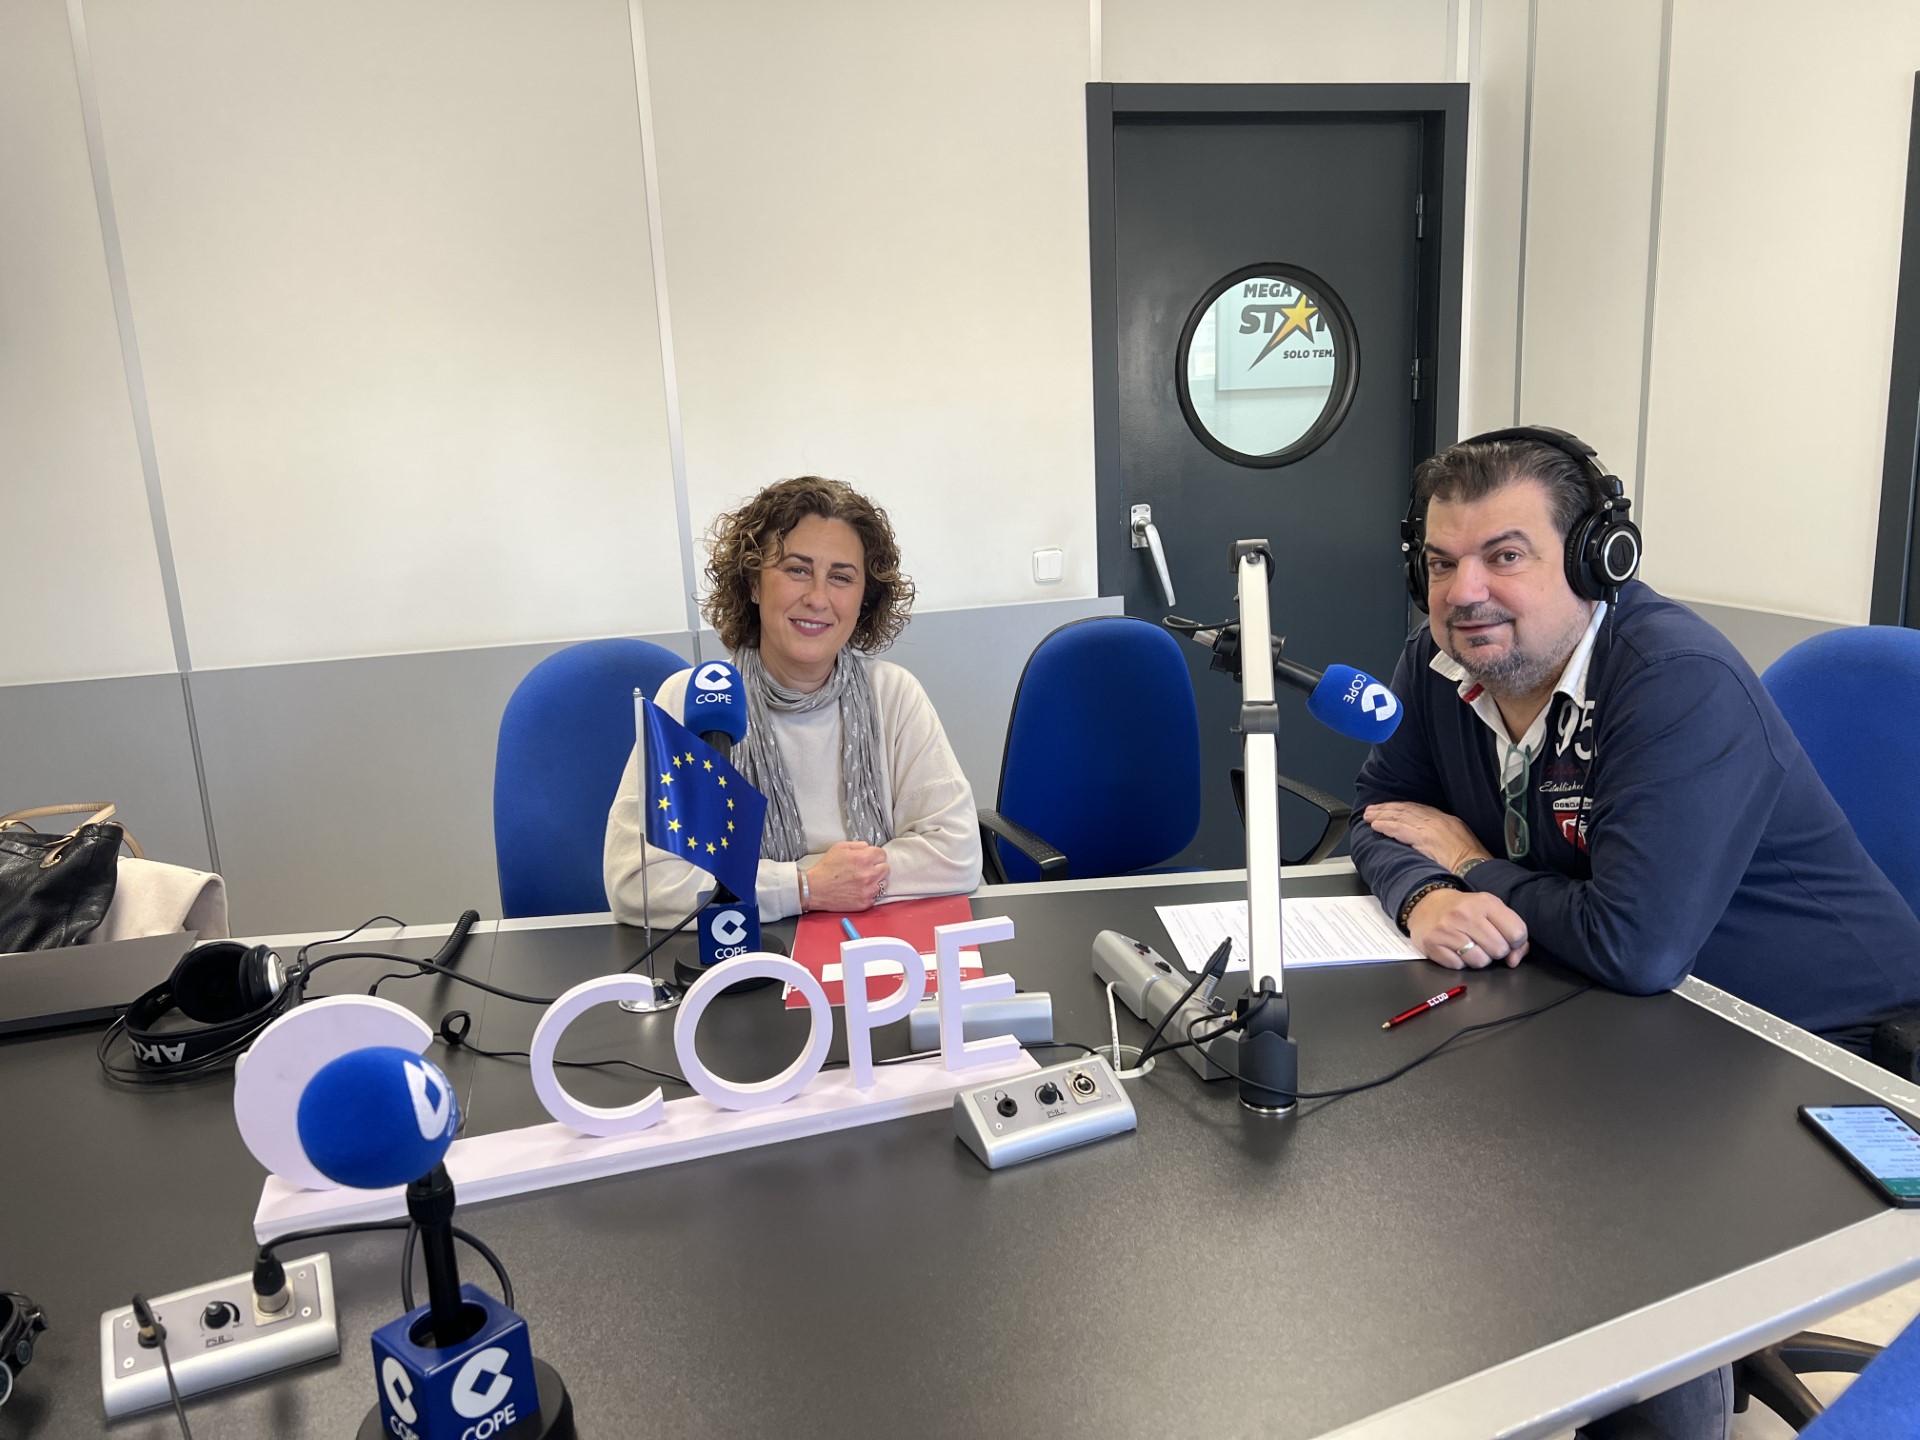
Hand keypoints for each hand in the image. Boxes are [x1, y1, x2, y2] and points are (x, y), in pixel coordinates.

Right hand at [803, 842, 890, 910]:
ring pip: (884, 882)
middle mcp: (868, 874)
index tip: (870, 858)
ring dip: (876, 880)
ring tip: (864, 880)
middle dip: (877, 866)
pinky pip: (876, 896)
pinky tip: (860, 890)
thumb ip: (858, 845)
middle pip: (886, 868)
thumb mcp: (839, 847)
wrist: (814, 889)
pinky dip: (870, 892)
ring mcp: (868, 890)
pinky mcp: (865, 903)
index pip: (882, 854)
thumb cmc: (826, 868)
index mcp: (863, 859)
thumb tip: (869, 848)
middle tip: (867, 869)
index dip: (875, 855)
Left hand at [1363, 801, 1491, 873]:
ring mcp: (1431, 828)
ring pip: (1400, 817)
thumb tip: (1427, 840)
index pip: (1418, 809)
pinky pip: (1400, 829)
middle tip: (1372, 810)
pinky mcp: (1425, 838)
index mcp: (1447, 820)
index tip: (1388, 807)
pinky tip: (1376, 826)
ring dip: (1382, 816)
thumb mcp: (1460, 842)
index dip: (1400, 807)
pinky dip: (1387, 826)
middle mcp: (1438, 820)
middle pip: (1407, 810)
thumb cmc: (1472, 863)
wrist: (1478, 869)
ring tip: (1369, 817)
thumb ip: (1443, 836)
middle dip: (1387, 809)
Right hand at [1406, 889, 1529, 969]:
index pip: (1517, 933)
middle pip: (1499, 950)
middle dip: (1496, 951)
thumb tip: (1514, 960)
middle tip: (1486, 943)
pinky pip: (1459, 966)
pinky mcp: (1433, 944)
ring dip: (1479, 959)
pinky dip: (1460, 962)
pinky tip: (1455, 950)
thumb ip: (1512, 932)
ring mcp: (1446, 929)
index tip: (1506, 939)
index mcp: (1485, 902)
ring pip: (1480, 962)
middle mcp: (1465, 914)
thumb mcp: (1492, 911)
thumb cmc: (1466, 910)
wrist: (1427, 905)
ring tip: (1471, 947)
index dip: (1516, 942)